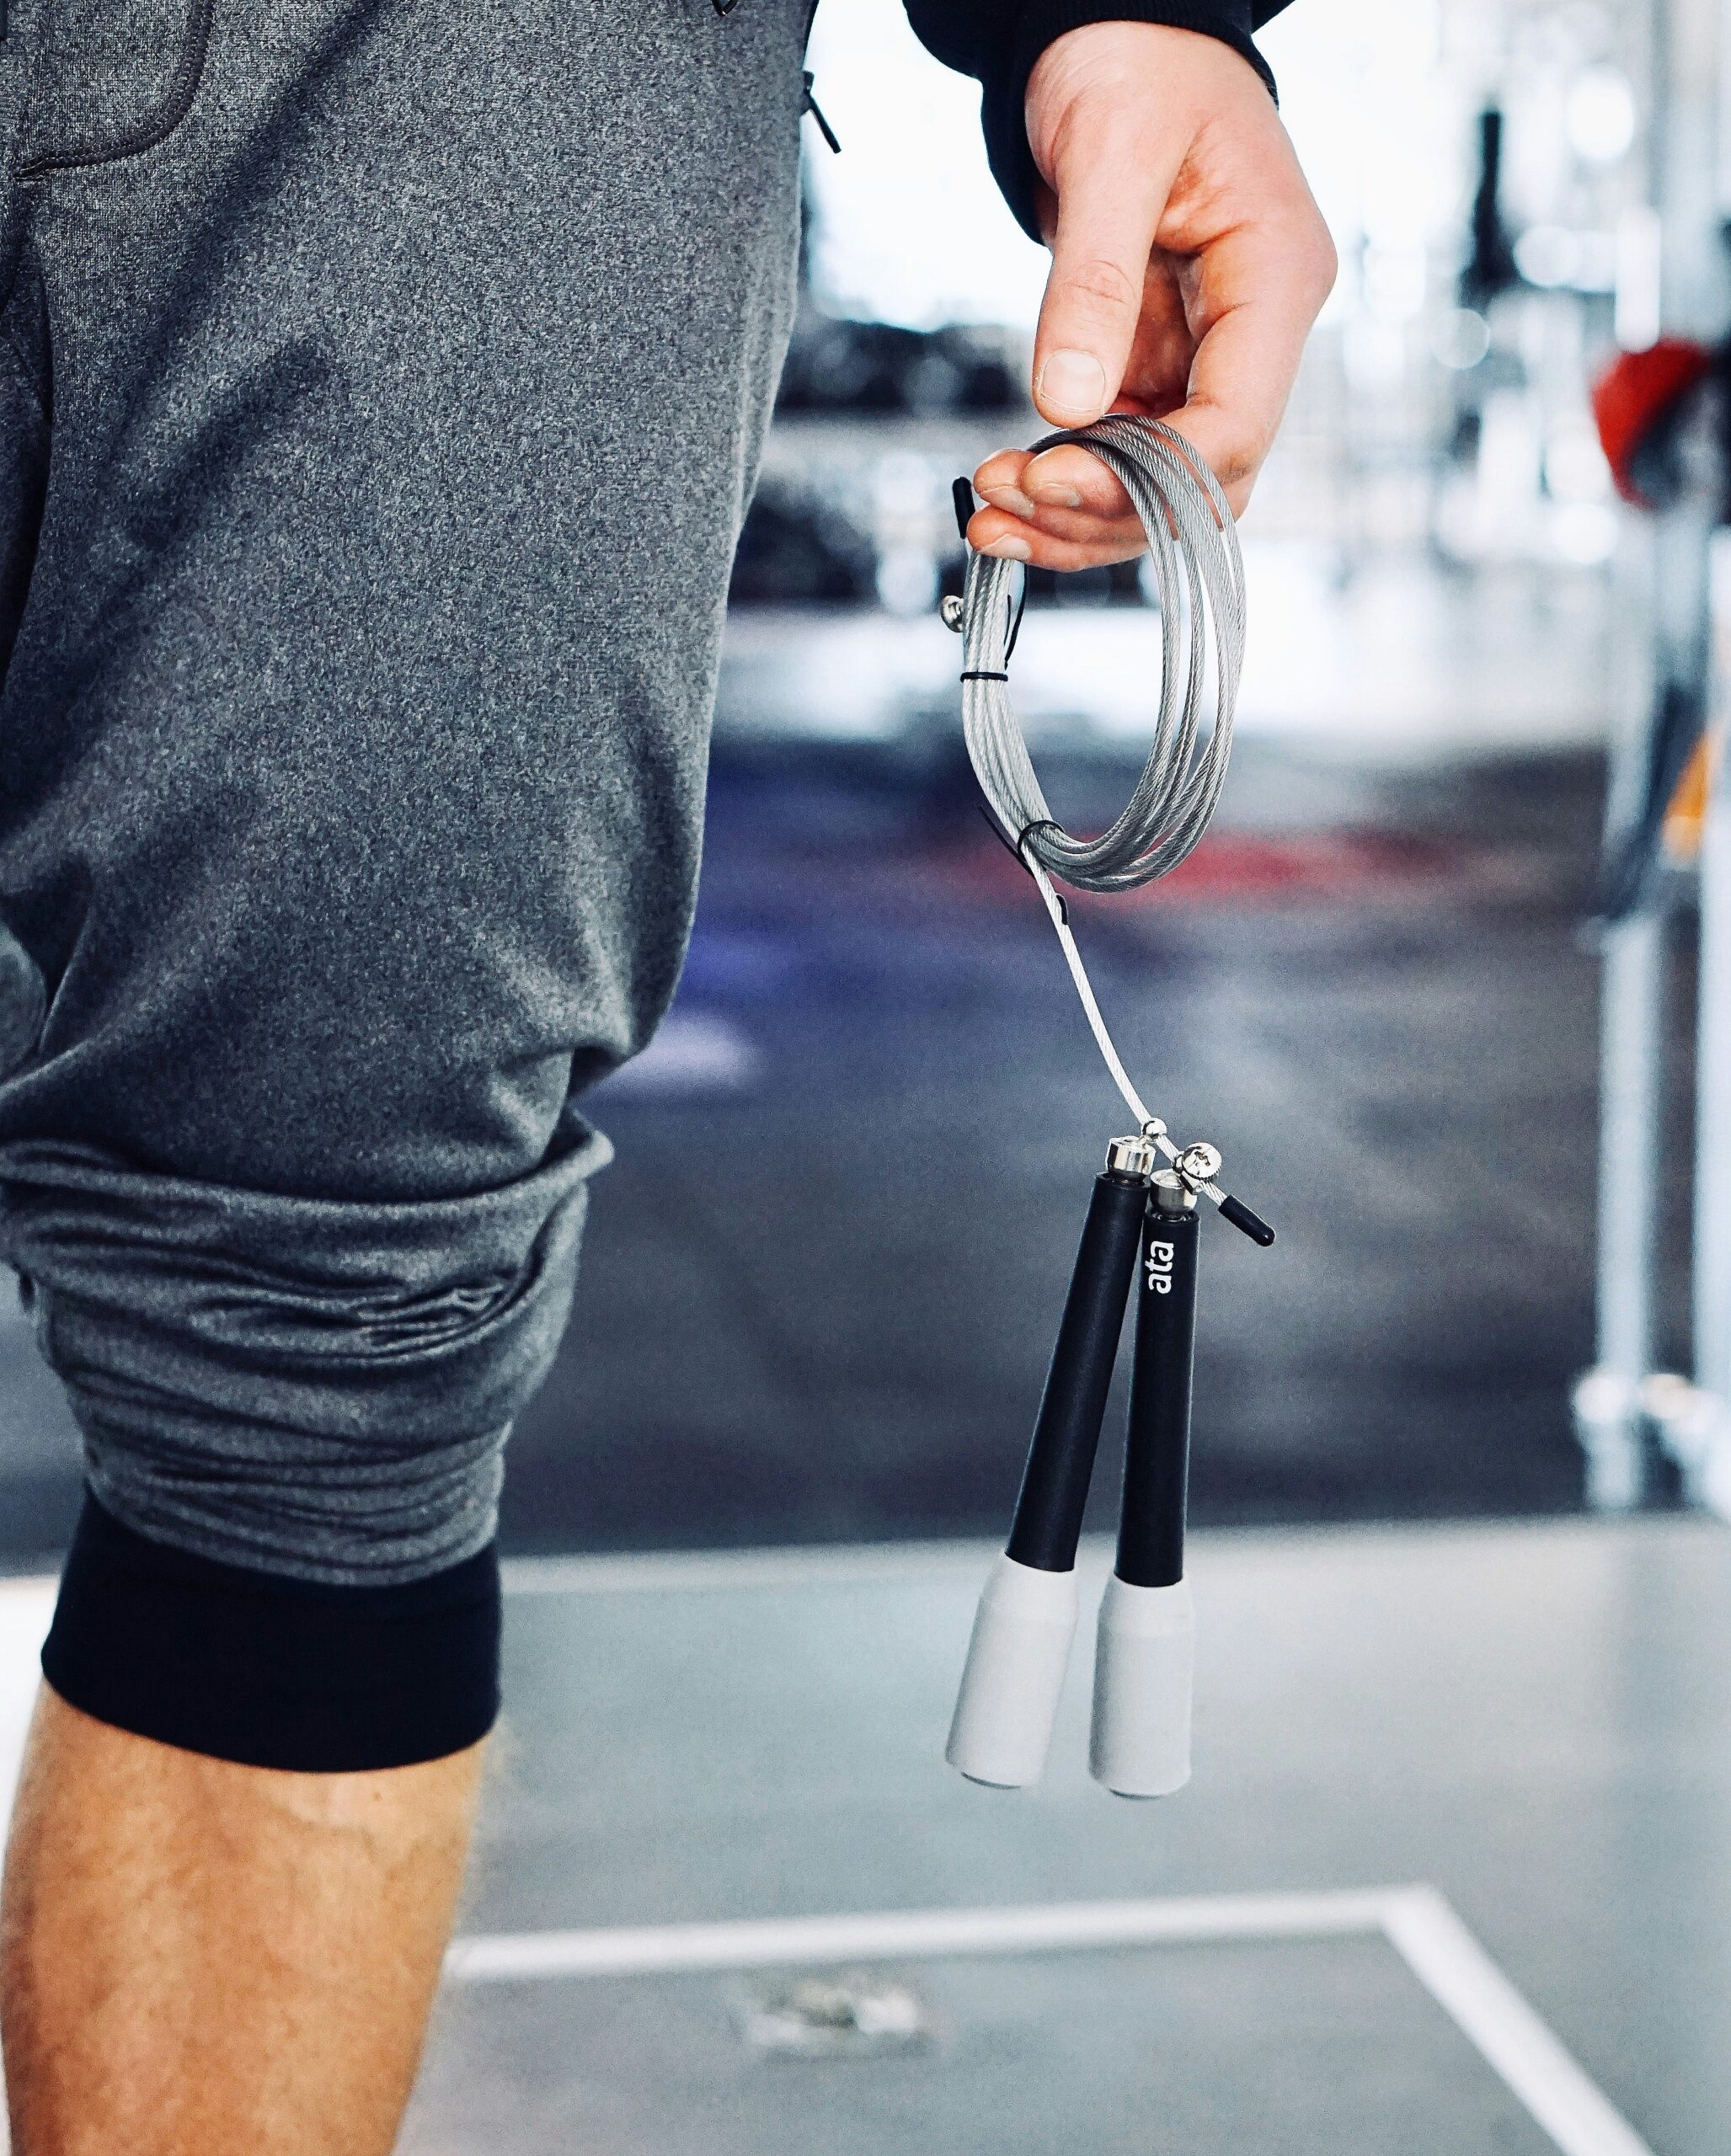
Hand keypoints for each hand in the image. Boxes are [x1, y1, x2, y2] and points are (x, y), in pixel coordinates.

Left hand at [967, 22, 1335, 566]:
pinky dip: (1066, 486)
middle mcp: (1254, 332)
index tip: (1051, 478)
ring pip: (1162, 487)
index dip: (1148, 478)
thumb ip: (1092, 282)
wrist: (1116, 33)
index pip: (1236, 427)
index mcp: (1277, 276)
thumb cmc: (1135, 61)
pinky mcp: (1158, 365)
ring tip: (990, 514)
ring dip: (1077, 517)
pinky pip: (1123, 455)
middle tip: (1004, 502)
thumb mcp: (1112, 150)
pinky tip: (1007, 492)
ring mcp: (1207, 356)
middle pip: (1203, 481)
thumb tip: (1066, 402)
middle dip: (1103, 508)